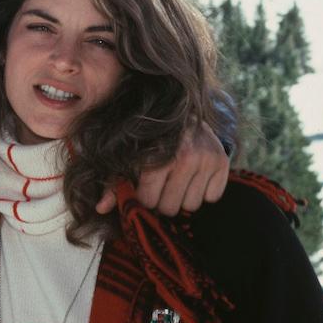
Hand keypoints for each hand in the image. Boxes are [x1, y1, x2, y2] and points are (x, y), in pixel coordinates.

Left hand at [95, 121, 229, 215]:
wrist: (180, 113)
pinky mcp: (222, 161)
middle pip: (171, 208)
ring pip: (192, 205)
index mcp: (156, 157)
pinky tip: (194, 176)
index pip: (149, 202)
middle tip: (162, 186)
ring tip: (177, 180)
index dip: (145, 198)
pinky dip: (203, 191)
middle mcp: (184, 157)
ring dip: (183, 197)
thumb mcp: (127, 158)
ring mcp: (206, 159)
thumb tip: (100, 209)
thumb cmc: (149, 140)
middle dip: (163, 201)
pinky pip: (212, 197)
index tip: (145, 187)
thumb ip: (113, 184)